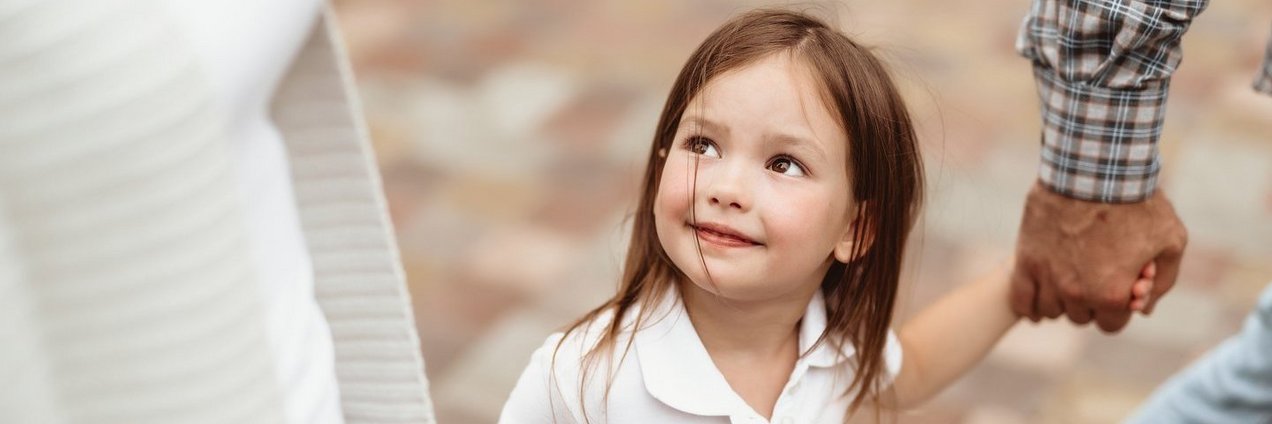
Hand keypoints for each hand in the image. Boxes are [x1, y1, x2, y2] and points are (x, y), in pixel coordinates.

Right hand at [1010, 182, 1187, 332]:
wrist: (1095, 171)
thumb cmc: (1137, 204)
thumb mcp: (1170, 241)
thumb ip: (1162, 281)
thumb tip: (1143, 307)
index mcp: (1112, 294)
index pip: (1111, 324)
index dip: (1118, 308)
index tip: (1119, 289)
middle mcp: (1076, 293)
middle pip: (1079, 317)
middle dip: (1091, 302)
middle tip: (1095, 275)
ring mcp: (1048, 278)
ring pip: (1050, 309)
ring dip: (1060, 301)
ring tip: (1069, 278)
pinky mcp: (1026, 260)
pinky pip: (1020, 298)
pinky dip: (1029, 304)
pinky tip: (1038, 298)